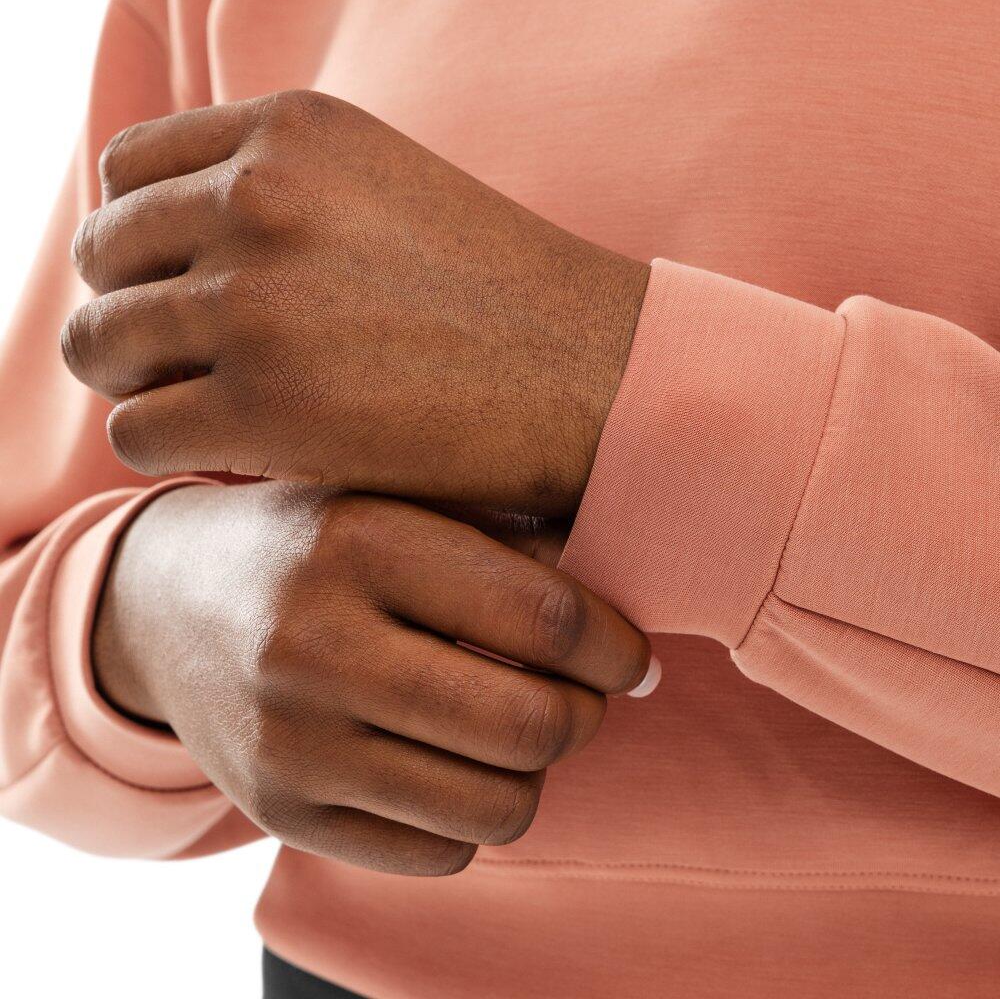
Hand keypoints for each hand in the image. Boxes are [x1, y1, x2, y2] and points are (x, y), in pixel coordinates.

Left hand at [64, 90, 649, 515]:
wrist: (595, 381)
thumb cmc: (502, 305)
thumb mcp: (386, 200)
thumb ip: (280, 200)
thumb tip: (173, 254)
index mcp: (292, 134)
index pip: (127, 177)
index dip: (144, 248)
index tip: (187, 299)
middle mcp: (260, 198)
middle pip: (105, 261)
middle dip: (137, 322)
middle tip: (197, 372)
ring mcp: (255, 300)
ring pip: (101, 346)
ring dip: (145, 388)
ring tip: (214, 414)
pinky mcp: (264, 405)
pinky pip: (136, 432)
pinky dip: (170, 451)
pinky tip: (237, 455)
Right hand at [94, 483, 650, 874]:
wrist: (165, 600)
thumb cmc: (310, 539)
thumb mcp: (393, 498)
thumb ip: (504, 542)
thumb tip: (621, 630)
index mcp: (359, 542)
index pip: (543, 617)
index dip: (616, 647)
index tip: (630, 657)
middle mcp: (314, 645)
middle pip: (529, 724)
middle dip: (586, 715)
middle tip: (582, 695)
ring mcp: (290, 742)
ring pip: (495, 806)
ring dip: (534, 772)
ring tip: (516, 726)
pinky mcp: (279, 814)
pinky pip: (439, 852)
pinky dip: (470, 814)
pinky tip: (448, 761)